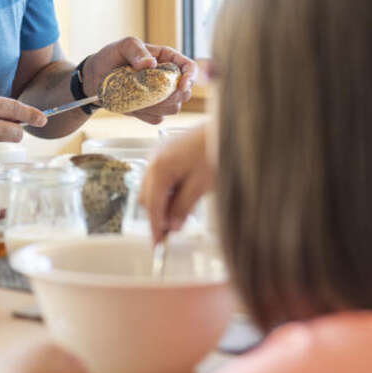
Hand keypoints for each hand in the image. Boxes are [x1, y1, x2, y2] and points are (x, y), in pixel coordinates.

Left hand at [82, 38, 196, 123]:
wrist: (95, 77)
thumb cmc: (112, 56)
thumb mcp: (123, 46)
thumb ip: (137, 50)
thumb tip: (150, 63)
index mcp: (167, 59)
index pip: (190, 67)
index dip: (191, 77)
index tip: (181, 85)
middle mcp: (168, 78)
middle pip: (185, 92)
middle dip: (171, 96)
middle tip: (150, 92)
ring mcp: (161, 96)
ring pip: (173, 108)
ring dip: (157, 106)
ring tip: (136, 96)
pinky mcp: (151, 110)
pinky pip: (157, 118)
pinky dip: (146, 114)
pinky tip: (133, 105)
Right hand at [141, 123, 213, 242]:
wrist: (225, 128)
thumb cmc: (214, 150)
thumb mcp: (201, 186)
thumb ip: (183, 208)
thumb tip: (173, 226)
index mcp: (159, 169)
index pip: (152, 207)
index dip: (155, 228)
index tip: (158, 244)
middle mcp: (153, 160)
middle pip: (146, 199)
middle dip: (159, 215)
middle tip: (176, 227)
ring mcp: (158, 155)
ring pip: (151, 189)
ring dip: (163, 202)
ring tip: (185, 208)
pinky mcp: (166, 153)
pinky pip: (159, 178)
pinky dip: (167, 190)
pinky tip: (184, 193)